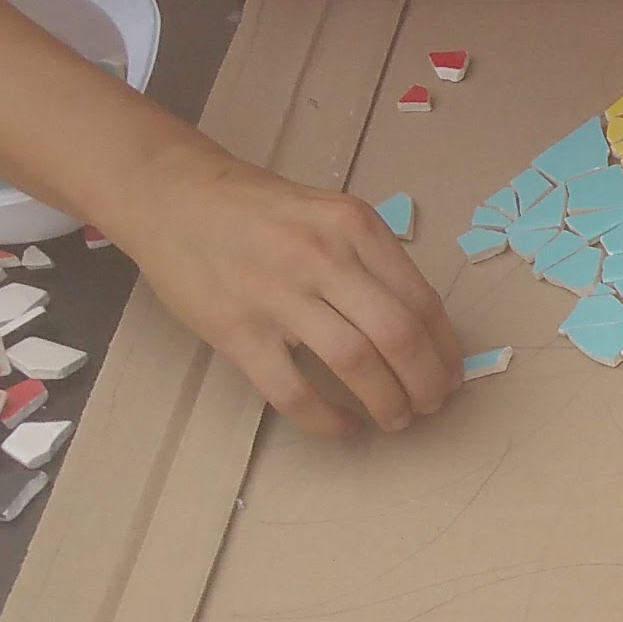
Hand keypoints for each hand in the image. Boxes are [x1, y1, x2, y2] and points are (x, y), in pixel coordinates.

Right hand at [115, 151, 459, 435]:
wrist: (171, 195)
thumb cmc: (258, 210)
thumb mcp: (329, 215)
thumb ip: (371, 261)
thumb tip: (421, 326)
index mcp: (355, 227)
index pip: (422, 301)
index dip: (446, 349)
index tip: (451, 374)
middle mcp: (323, 257)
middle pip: (399, 336)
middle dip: (427, 383)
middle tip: (431, 405)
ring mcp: (277, 294)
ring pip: (356, 364)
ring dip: (388, 403)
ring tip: (396, 418)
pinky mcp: (236, 330)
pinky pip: (294, 391)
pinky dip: (328, 419)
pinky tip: (344, 426)